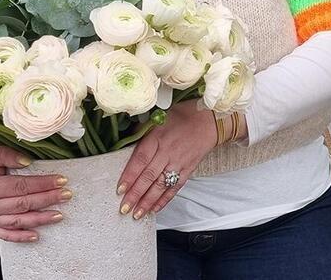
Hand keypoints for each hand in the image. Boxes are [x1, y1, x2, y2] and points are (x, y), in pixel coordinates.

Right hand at [0, 145, 70, 242]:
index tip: (61, 180)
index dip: (43, 184)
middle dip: (48, 200)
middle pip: (24, 204)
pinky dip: (20, 237)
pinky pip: (5, 234)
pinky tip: (35, 236)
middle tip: (67, 195)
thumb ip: (6, 155)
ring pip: (18, 221)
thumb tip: (28, 161)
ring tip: (59, 215)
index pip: (22, 186)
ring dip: (40, 219)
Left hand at [116, 100, 216, 219]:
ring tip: (137, 214)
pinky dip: (164, 200)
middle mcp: (168, 152)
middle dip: (135, 194)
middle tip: (123, 208)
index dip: (129, 176)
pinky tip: (155, 209)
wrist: (210, 120)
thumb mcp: (160, 117)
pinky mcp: (188, 170)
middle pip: (149, 176)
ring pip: (161, 185)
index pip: (140, 160)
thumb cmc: (183, 116)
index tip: (119, 189)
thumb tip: (127, 141)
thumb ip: (143, 130)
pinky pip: (175, 188)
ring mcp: (179, 163)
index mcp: (158, 137)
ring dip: (148, 201)